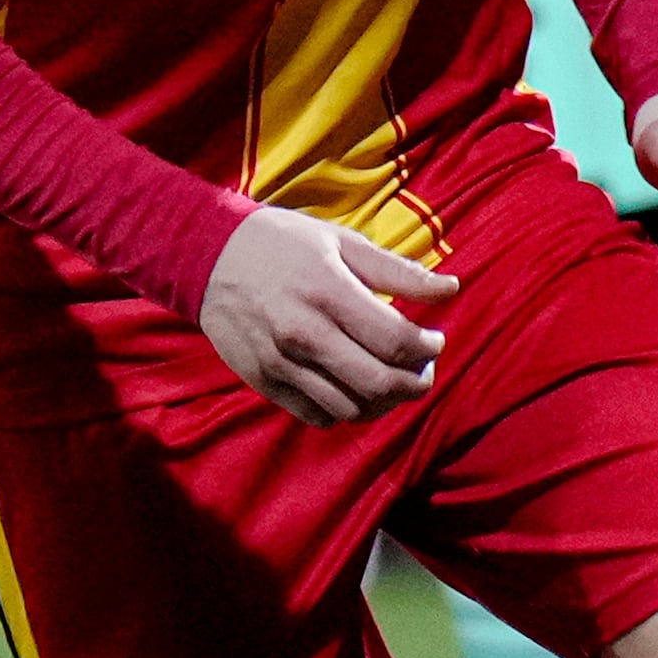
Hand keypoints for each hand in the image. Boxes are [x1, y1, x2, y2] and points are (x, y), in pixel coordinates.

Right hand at [200, 207, 460, 424]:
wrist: (205, 256)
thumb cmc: (281, 243)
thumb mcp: (341, 242)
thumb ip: (398, 271)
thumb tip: (452, 288)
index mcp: (327, 291)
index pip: (396, 340)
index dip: (428, 348)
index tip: (435, 341)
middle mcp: (303, 333)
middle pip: (379, 383)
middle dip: (415, 383)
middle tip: (423, 370)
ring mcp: (280, 363)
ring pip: (351, 408)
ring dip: (383, 401)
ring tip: (391, 380)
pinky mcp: (264, 382)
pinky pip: (317, 415)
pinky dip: (345, 410)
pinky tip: (352, 387)